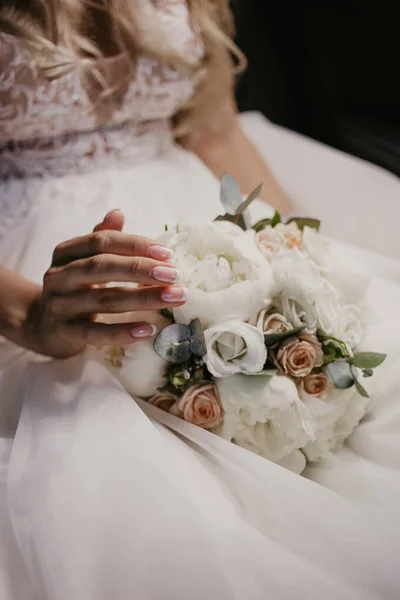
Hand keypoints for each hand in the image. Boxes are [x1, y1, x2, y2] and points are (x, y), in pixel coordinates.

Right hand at [23, 210, 185, 358]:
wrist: (40, 325)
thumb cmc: (72, 288)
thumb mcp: (83, 261)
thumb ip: (101, 239)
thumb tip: (118, 212)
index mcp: (66, 253)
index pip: (101, 241)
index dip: (134, 244)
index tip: (167, 253)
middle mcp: (59, 276)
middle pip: (102, 267)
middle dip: (141, 270)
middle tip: (175, 275)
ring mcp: (59, 305)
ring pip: (104, 300)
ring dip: (143, 299)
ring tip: (173, 298)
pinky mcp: (64, 333)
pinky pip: (96, 333)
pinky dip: (123, 332)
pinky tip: (148, 330)